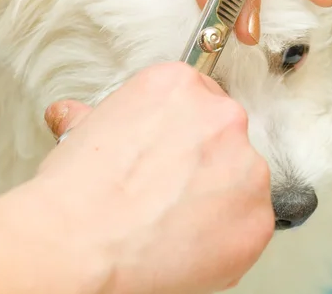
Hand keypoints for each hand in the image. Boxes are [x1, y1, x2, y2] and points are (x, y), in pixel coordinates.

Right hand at [38, 62, 274, 293]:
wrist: (81, 245)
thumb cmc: (80, 192)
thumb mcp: (81, 133)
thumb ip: (94, 118)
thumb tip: (74, 116)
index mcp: (180, 86)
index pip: (199, 99)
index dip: (182, 131)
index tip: (171, 152)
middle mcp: (221, 117)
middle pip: (224, 137)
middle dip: (203, 161)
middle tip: (169, 188)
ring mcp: (246, 166)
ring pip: (241, 180)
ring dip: (218, 197)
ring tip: (175, 220)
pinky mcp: (257, 217)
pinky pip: (249, 224)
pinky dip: (226, 237)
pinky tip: (189, 243)